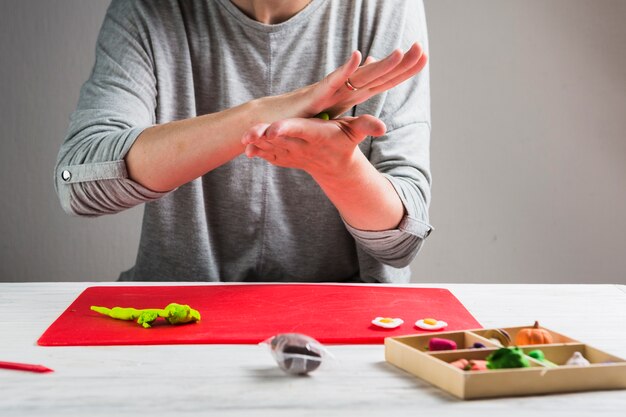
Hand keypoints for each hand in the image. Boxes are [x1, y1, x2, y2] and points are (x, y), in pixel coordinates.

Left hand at [241, 115, 385, 178]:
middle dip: (263, 137)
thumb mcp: (357, 132)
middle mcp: (303, 146)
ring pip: (271, 148)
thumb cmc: (345, 143)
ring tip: (243, 140)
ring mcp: (293, 154)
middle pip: (280, 139)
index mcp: (316, 136)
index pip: (300, 130)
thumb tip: (383, 127)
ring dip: (256, 145)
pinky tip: (246, 147)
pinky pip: (271, 156)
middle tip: (247, 134)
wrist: (336, 168)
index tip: (273, 130)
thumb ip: (367, 126)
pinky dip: (259, 153)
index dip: (287, 129)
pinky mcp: (287, 158)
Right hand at [300, 42, 427, 117]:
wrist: (276, 120)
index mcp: (352, 93)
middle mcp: (344, 88)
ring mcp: (331, 90)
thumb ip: (354, 90)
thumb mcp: (334, 105)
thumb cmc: (303, 114)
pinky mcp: (316, 95)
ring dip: (379, 65)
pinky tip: (359, 57)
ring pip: (359, 76)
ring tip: (400, 53)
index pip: (384, 80)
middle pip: (377, 75)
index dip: (404, 70)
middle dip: (400, 63)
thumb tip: (371, 63)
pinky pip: (332, 81)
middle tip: (421, 48)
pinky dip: (346, 69)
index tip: (424, 56)